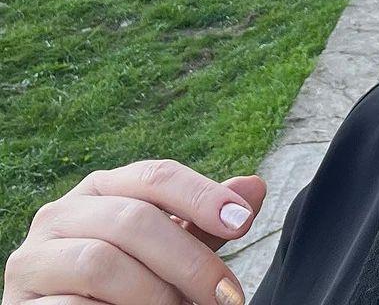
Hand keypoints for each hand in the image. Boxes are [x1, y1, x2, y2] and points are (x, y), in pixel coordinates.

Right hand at [3, 159, 265, 304]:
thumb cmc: (125, 285)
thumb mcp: (168, 250)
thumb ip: (204, 222)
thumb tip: (255, 186)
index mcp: (101, 188)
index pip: (156, 175)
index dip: (202, 195)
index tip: (243, 223)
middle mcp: (60, 213)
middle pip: (134, 220)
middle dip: (189, 260)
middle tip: (225, 296)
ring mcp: (33, 260)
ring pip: (101, 262)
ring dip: (152, 294)